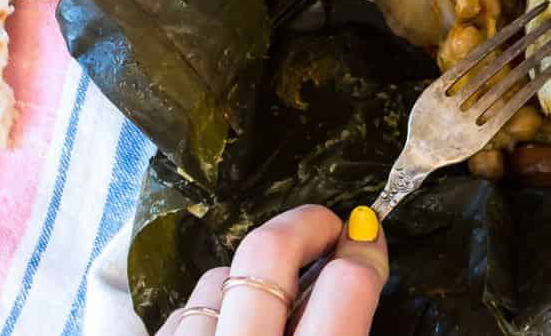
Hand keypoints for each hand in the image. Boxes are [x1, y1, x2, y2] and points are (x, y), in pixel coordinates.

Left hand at [155, 204, 388, 335]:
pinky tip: (224, 331)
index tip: (367, 235)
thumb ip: (345, 328)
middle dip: (307, 225)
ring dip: (250, 278)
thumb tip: (352, 275)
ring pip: (220, 276)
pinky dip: (209, 313)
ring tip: (268, 301)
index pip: (345, 284)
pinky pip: (183, 311)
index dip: (365, 248)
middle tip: (328, 230)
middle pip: (270, 250)